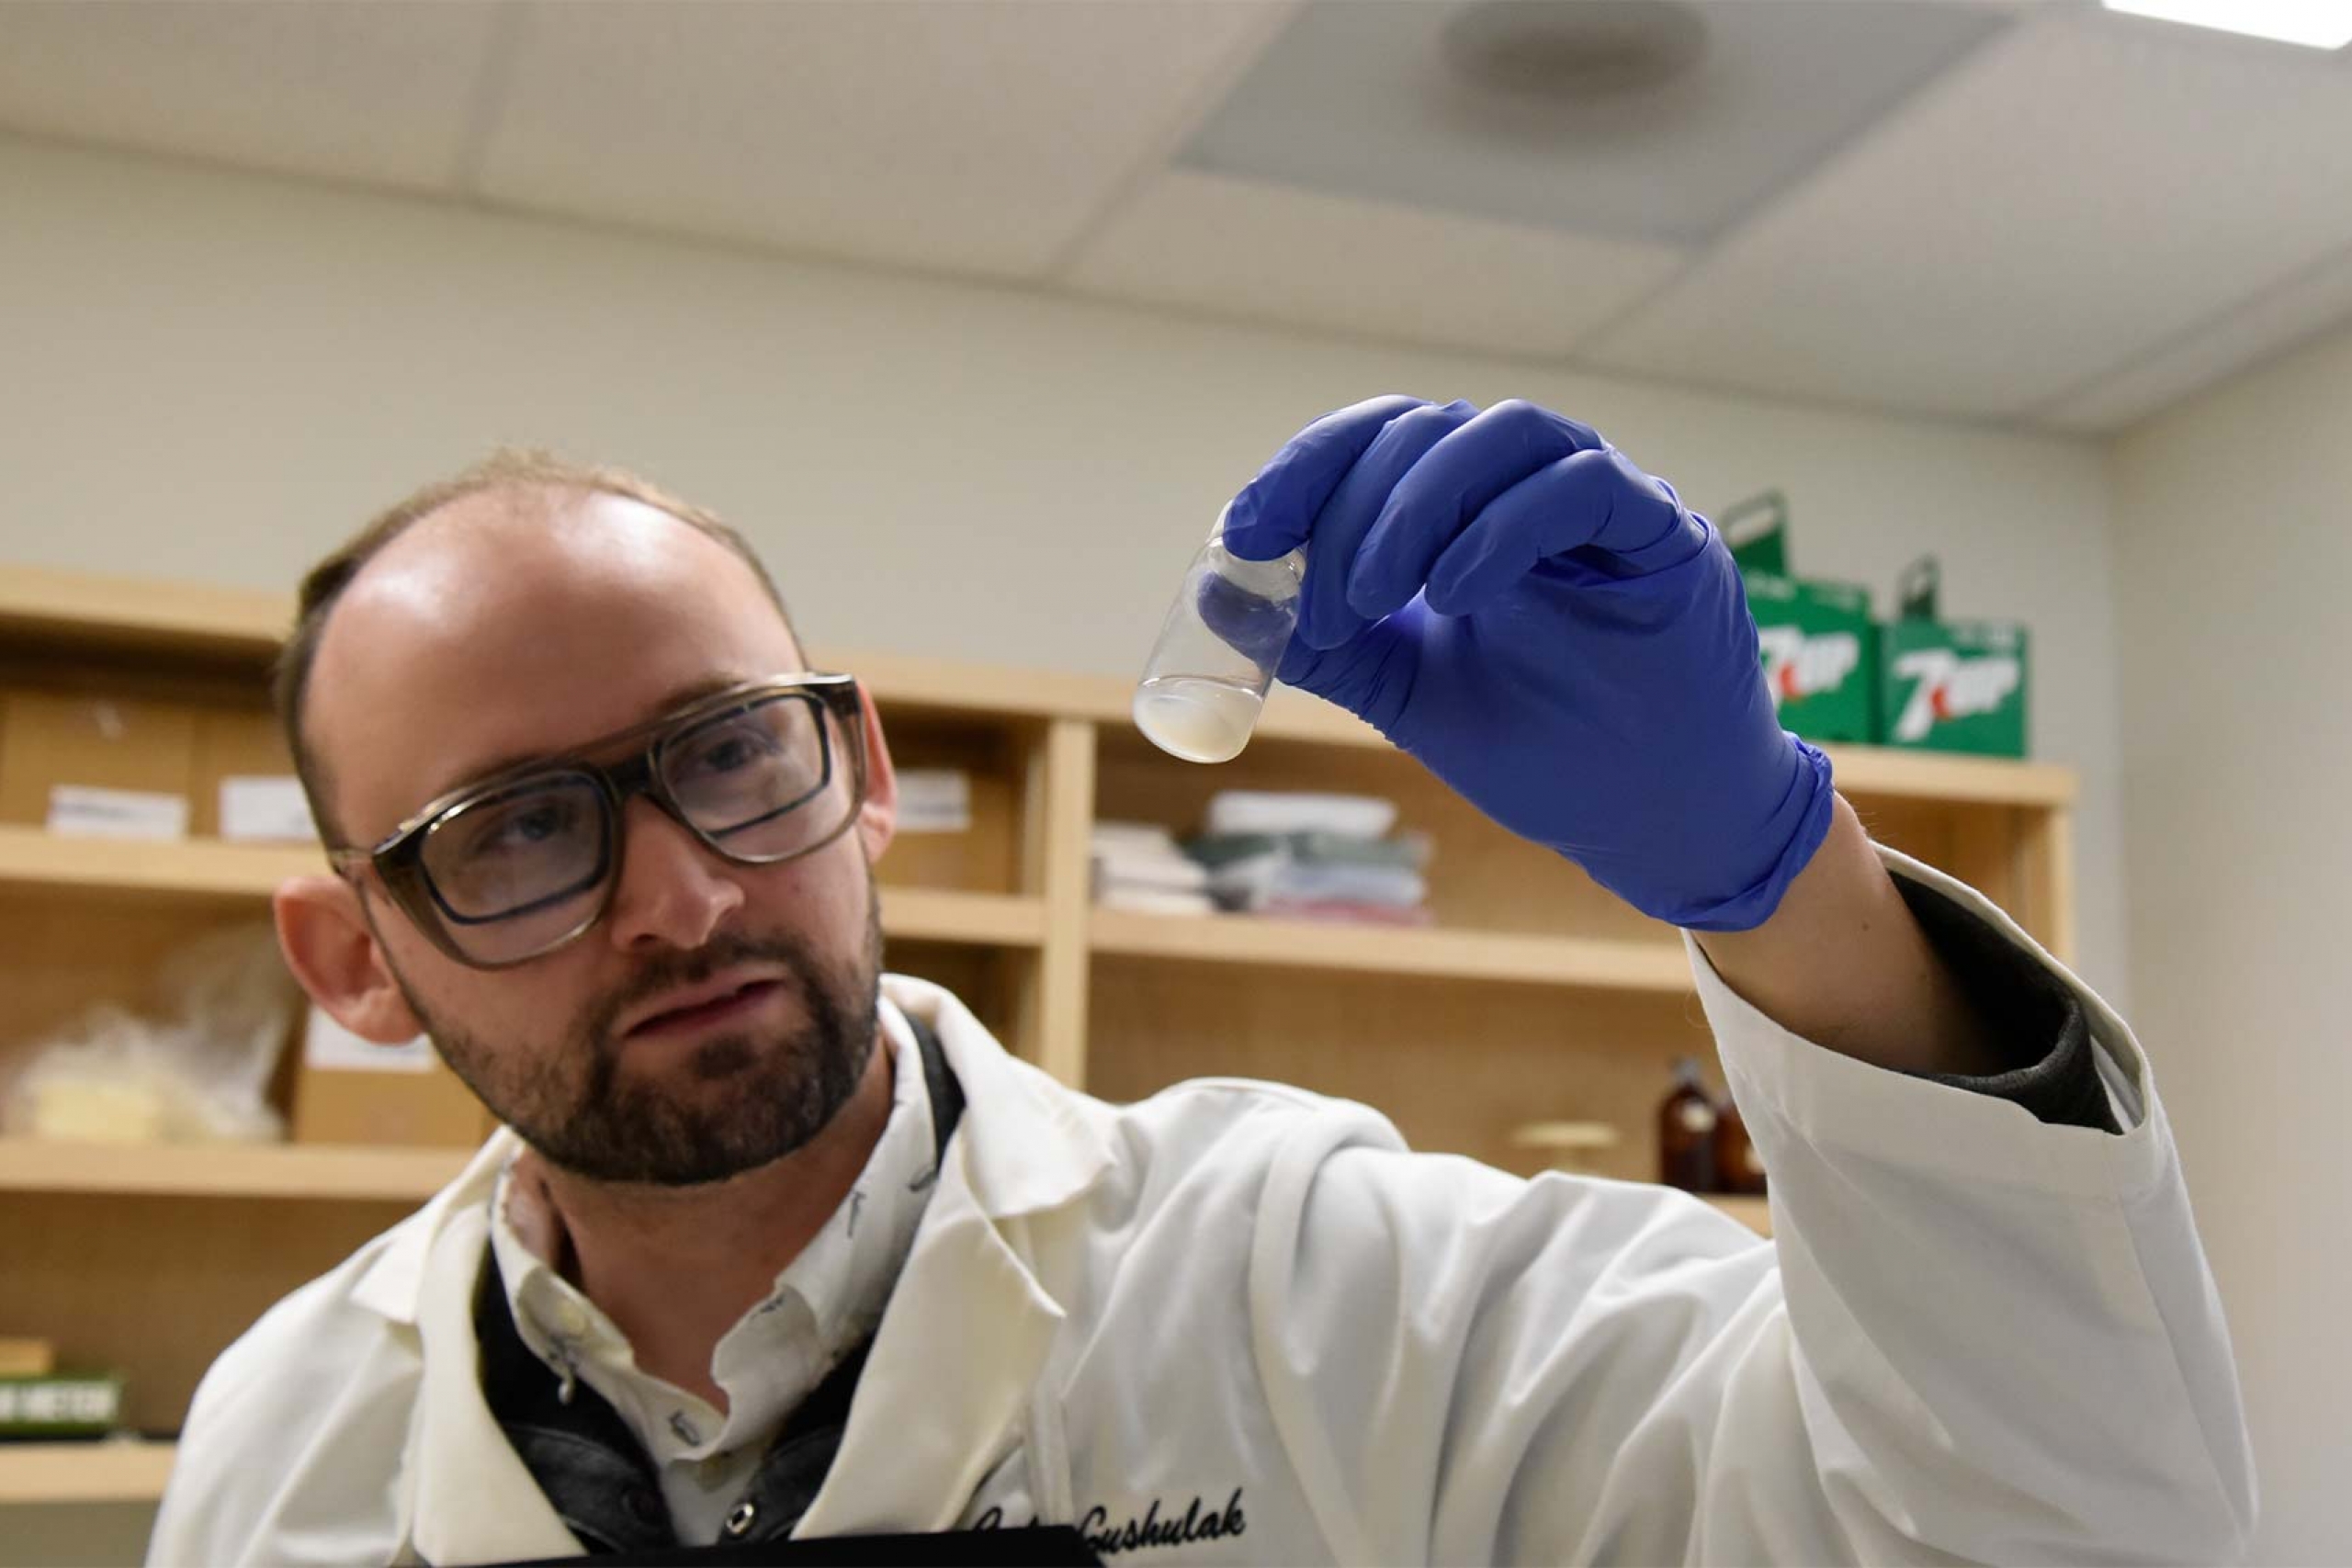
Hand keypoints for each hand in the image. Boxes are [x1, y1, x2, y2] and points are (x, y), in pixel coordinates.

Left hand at [1221, 395, 1834, 931]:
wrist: (1653, 825)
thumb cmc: (1546, 750)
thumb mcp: (1406, 693)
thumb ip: (1323, 644)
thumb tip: (1216, 597)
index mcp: (1470, 511)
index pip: (1380, 442)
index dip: (1306, 472)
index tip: (1247, 535)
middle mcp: (1532, 487)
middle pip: (1426, 428)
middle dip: (1350, 506)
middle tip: (1320, 599)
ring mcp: (1603, 503)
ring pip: (1499, 433)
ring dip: (1416, 505)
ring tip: (1372, 598)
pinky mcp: (1664, 537)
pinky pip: (1580, 485)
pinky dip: (1501, 527)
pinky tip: (1452, 596)